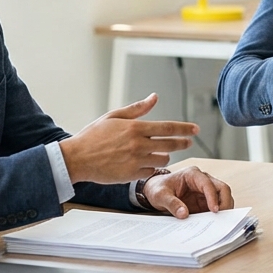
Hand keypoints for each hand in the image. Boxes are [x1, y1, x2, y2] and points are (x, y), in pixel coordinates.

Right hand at [58, 93, 197, 184]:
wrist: (77, 158)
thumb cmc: (93, 135)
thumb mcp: (114, 116)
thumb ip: (137, 109)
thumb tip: (154, 97)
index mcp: (135, 128)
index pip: (167, 127)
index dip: (184, 128)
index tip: (195, 129)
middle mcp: (138, 144)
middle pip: (170, 144)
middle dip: (182, 143)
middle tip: (189, 142)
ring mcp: (136, 161)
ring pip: (162, 159)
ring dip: (164, 156)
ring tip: (161, 153)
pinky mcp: (132, 175)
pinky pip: (150, 171)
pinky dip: (151, 167)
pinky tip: (147, 163)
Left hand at [142, 165, 234, 218]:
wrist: (155, 191)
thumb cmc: (158, 189)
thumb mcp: (160, 196)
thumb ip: (171, 204)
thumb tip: (184, 214)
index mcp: (192, 174)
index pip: (208, 184)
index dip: (213, 197)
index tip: (214, 210)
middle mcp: (202, 180)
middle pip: (222, 189)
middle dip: (225, 203)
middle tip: (222, 218)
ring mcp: (205, 191)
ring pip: (223, 198)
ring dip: (223, 209)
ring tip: (218, 223)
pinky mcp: (205, 201)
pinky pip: (216, 207)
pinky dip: (217, 216)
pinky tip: (213, 224)